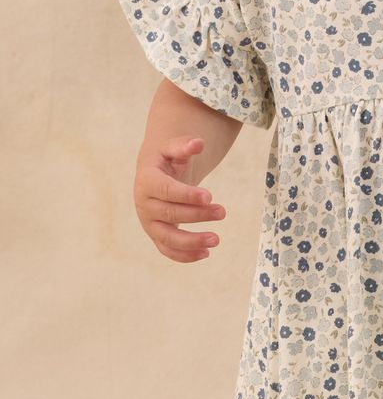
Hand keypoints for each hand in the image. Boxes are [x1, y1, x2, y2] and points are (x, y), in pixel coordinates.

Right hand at [133, 136, 226, 262]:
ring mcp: (149, 222)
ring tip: (216, 239)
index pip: (166, 190)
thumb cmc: (167, 159)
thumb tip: (198, 143)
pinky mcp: (156, 234)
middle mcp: (144, 204)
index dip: (187, 195)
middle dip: (197, 215)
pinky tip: (205, 254)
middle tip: (223, 212)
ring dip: (191, 242)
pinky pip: (167, 250)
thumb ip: (184, 146)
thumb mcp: (172, 147)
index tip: (209, 196)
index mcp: (146, 181)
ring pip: (167, 237)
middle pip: (170, 213)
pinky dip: (184, 256)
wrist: (152, 173)